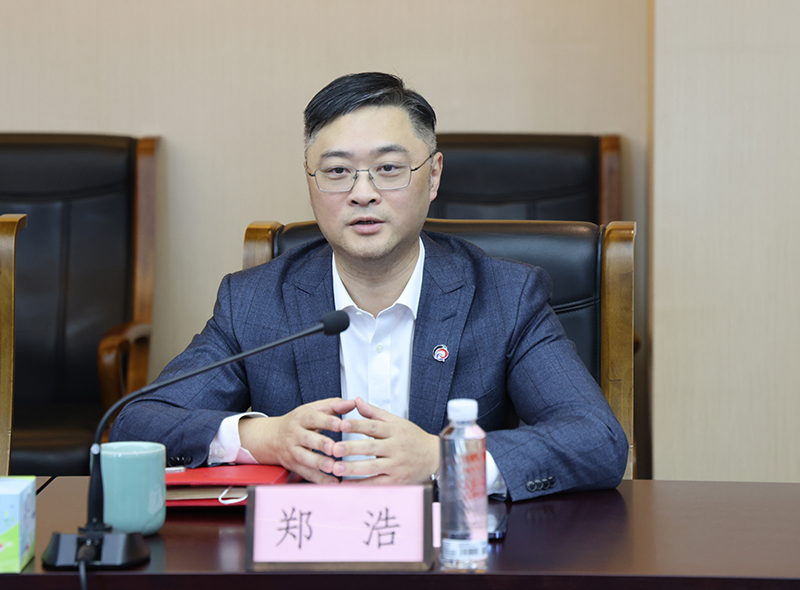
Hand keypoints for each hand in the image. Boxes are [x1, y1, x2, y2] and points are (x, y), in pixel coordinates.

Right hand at [238, 397, 355, 484]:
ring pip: (304, 458)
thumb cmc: (298, 422)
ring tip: (333, 467)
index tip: (340, 424)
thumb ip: (334, 406)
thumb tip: (353, 402)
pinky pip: (306, 474)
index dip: (327, 421)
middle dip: (320, 444)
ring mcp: (293, 451)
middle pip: (307, 439)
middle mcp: (295, 434)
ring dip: (319, 464)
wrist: (272, 438)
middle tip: (334, 448)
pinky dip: (320, 480)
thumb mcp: (313, 409)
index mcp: (302, 418)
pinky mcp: (294, 466)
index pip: (314, 418)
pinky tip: (333, 483)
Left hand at [331, 397, 438, 484]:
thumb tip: (357, 401)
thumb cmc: (414, 439)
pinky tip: (347, 483)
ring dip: (353, 468)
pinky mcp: (397, 481)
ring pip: (372, 467)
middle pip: (371, 447)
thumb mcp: (397, 422)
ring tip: (336, 467)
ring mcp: (397, 465)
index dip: (357, 425)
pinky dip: (361, 484)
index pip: (373, 426)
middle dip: (351, 448)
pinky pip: (376, 483)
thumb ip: (375, 413)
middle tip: (335, 448)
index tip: (342, 424)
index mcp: (395, 431)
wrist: (435, 457)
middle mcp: (396, 448)